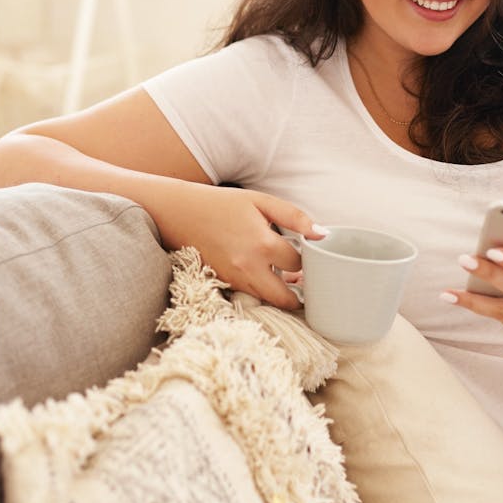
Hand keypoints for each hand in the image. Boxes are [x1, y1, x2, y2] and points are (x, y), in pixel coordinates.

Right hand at [158, 182, 325, 309]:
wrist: (180, 213)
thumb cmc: (223, 204)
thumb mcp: (262, 202)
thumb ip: (295, 217)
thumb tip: (322, 235)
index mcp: (262, 244)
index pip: (299, 264)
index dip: (308, 260)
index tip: (310, 253)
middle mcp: (248, 268)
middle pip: (286, 299)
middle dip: (299, 292)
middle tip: (305, 279)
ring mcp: (234, 280)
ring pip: (268, 300)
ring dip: (281, 293)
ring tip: (287, 275)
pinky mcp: (224, 285)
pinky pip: (251, 295)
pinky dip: (262, 289)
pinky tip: (265, 272)